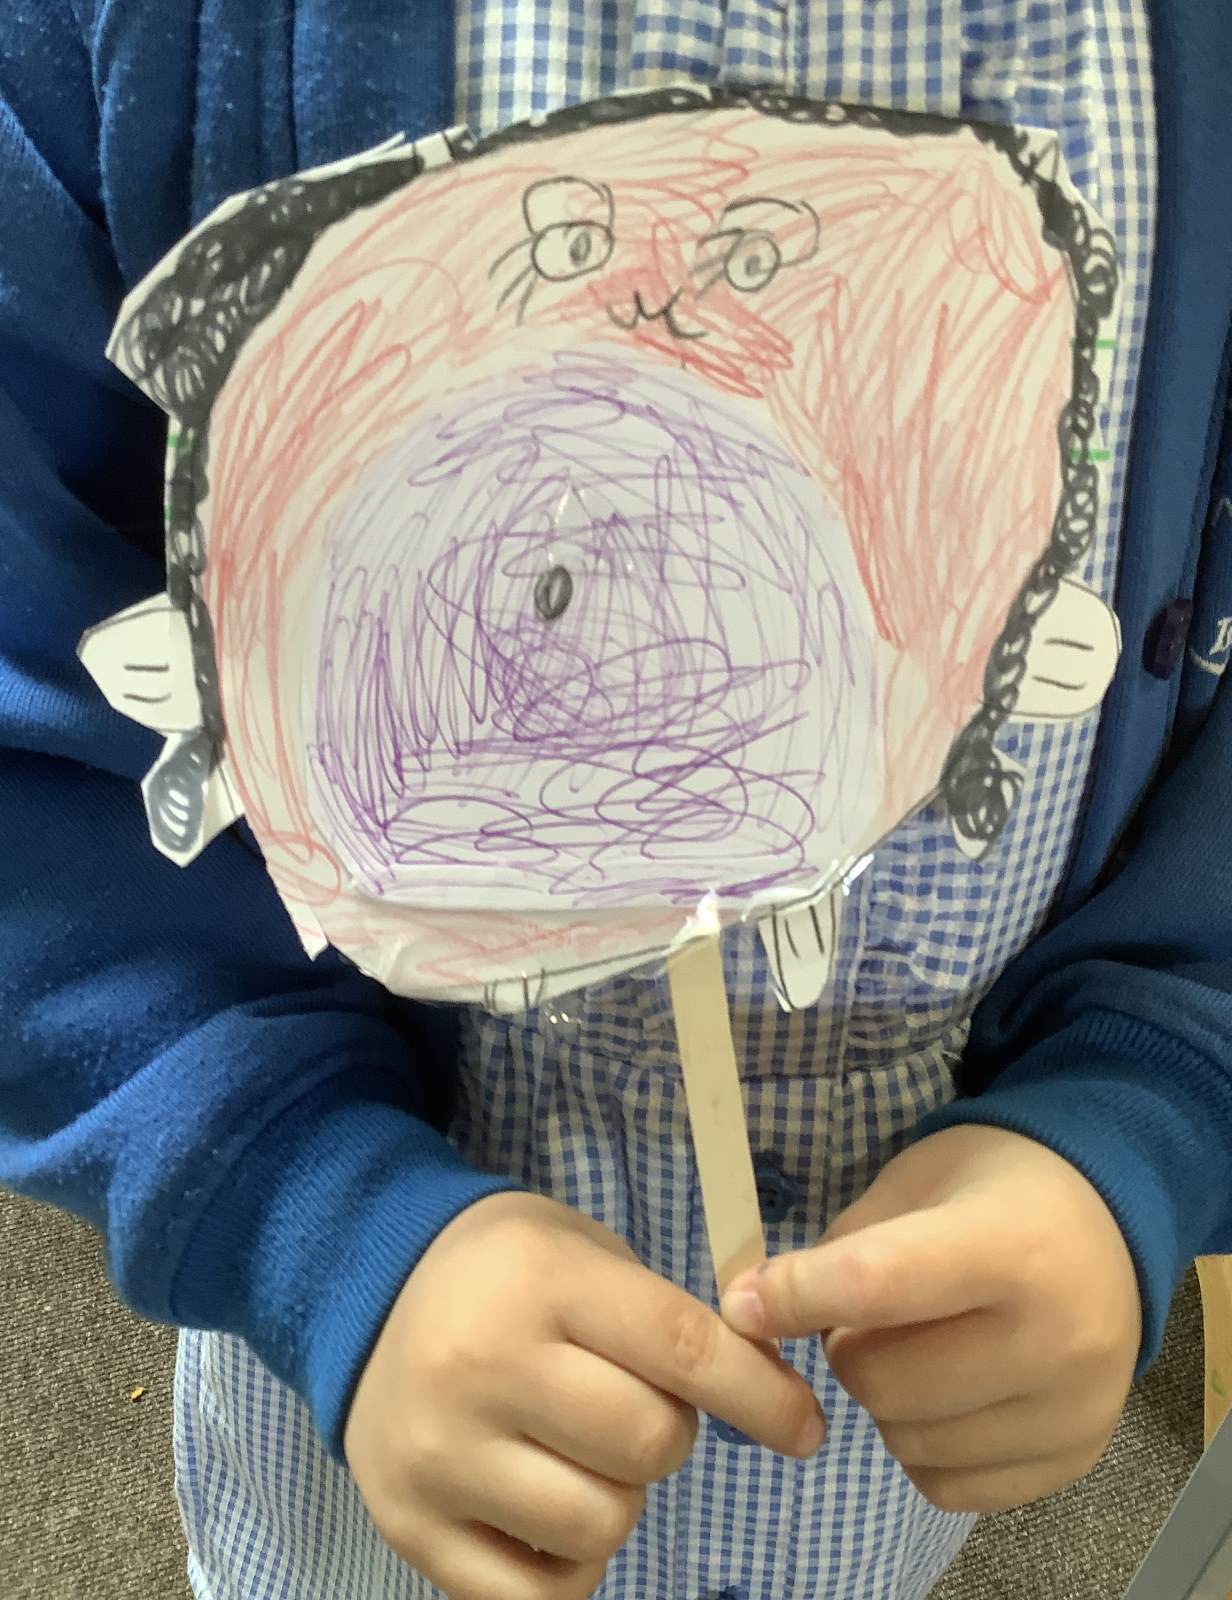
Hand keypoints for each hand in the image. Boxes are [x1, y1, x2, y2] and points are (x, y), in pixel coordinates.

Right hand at [344, 1189, 824, 1599]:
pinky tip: (546, 1510)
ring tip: (578, 1453)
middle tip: (633, 1407)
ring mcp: (441, 1455)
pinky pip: (535, 1598)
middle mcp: (486, 1366)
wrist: (372, 1285)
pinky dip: (566, 1567)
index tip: (804, 1427)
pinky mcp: (410, 1527)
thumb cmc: (508, 1268)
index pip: (685, 1351)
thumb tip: (770, 1395)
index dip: (763, 1397)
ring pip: (600, 1527)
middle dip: (670, 1434)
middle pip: (648, 1446)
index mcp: (543, 1282)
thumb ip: (670, 1320)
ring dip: (616, 1499)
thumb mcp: (587, 1254)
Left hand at [719, 1124, 1141, 1512]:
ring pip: (907, 1441)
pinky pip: (946, 1486)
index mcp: (1010, 1243)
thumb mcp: (917, 1181)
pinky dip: (920, 1447)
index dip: (795, 1296)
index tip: (742, 1304)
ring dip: (881, 1400)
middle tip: (863, 1318)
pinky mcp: (1075, 1460)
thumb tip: (758, 1309)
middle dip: (845, 1348)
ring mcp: (1071, 1408)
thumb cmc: (993, 1189)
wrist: (1106, 1224)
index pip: (878, 1284)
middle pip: (882, 1379)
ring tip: (914, 1347)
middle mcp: (1054, 1335)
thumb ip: (846, 1244)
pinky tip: (946, 1392)